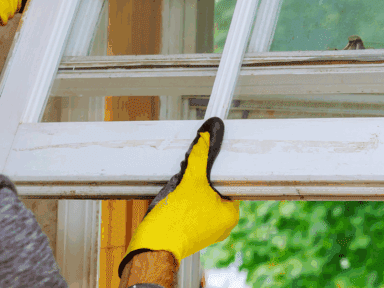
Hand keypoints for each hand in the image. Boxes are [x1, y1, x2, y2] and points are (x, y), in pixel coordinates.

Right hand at [118, 118, 240, 276]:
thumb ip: (200, 156)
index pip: (231, 183)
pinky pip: (192, 210)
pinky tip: (176, 197)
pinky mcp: (191, 233)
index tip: (212, 160)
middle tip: (192, 173)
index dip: (220, 170)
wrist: (151, 247)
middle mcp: (222, 225)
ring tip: (182, 187)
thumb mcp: (190, 181)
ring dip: (192, 189)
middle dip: (203, 179)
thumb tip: (207, 136)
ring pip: (203, 199)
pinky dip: (185, 201)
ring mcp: (207, 231)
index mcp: (230, 214)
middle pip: (216, 190)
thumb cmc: (173, 221)